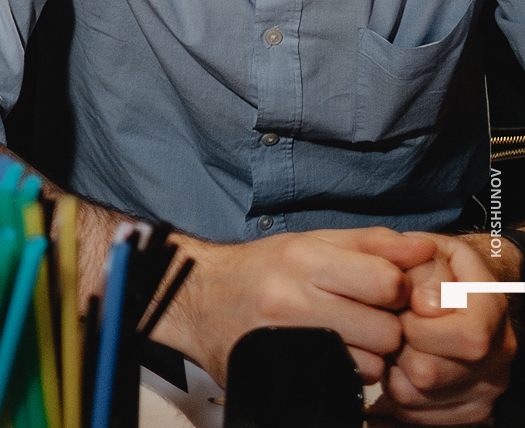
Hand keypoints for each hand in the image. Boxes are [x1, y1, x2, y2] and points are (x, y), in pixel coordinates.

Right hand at [156, 228, 436, 385]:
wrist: (198, 300)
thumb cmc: (260, 269)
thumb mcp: (310, 242)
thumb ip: (372, 243)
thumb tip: (426, 248)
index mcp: (303, 259)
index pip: (387, 282)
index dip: (398, 290)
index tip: (385, 291)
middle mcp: (292, 299)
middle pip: (386, 330)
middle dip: (386, 327)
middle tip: (366, 317)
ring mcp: (286, 340)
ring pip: (372, 364)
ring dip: (369, 354)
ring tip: (345, 336)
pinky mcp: (283, 371)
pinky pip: (345, 383)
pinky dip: (347, 372)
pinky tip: (331, 353)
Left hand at [382, 233, 514, 421]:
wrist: (440, 284)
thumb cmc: (425, 265)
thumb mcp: (425, 251)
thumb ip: (425, 272)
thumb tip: (426, 304)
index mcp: (494, 307)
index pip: (467, 338)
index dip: (421, 325)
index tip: (407, 308)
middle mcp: (499, 351)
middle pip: (431, 373)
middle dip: (398, 347)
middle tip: (395, 327)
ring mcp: (486, 384)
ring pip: (416, 395)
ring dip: (392, 368)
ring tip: (397, 343)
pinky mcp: (467, 408)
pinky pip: (414, 413)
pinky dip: (396, 390)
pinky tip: (400, 364)